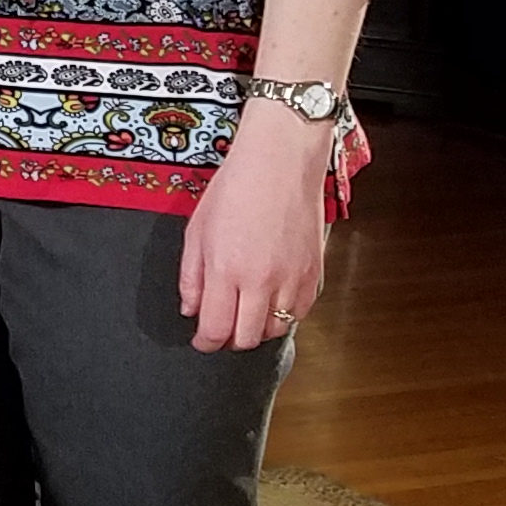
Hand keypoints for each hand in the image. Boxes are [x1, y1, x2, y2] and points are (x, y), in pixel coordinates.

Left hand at [181, 104, 332, 351]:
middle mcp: (262, 281)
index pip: (216, 329)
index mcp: (227, 270)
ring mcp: (292, 279)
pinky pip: (299, 313)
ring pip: (276, 330)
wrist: (281, 163)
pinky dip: (283, 315)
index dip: (205, 343)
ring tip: (246, 313)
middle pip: (247, 338)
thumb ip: (191, 276)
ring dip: (257, 329)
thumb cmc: (236, 189)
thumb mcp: (197, 230)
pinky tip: (271, 301)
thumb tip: (190, 310)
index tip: (201, 341)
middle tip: (221, 329)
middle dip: (229, 340)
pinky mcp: (315, 274)